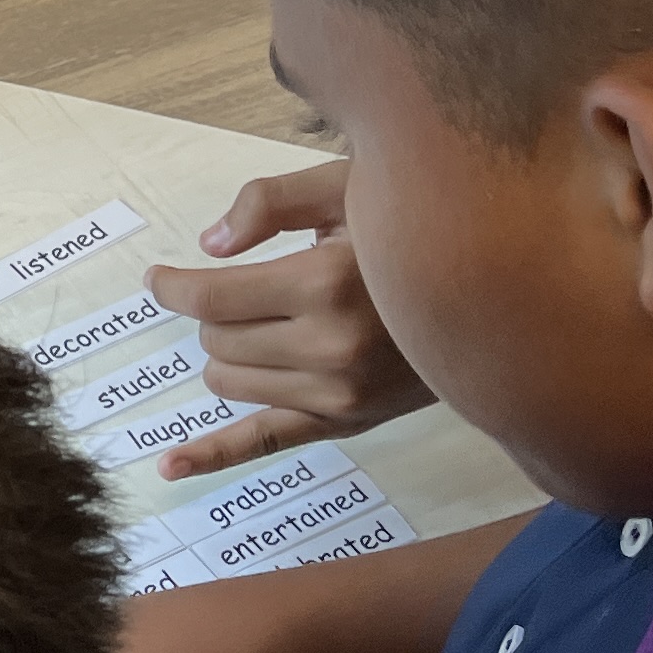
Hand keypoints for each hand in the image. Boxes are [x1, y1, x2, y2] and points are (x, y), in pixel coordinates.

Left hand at [141, 164, 428, 476]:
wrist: (495, 293)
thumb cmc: (412, 228)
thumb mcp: (349, 186)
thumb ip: (270, 201)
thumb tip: (209, 246)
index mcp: (325, 282)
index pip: (211, 298)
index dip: (172, 286)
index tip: (157, 278)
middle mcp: (332, 347)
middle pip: (216, 340)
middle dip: (216, 312)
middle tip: (251, 285)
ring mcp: (341, 394)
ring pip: (229, 382)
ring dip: (228, 354)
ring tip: (266, 322)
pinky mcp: (348, 422)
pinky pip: (266, 443)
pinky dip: (212, 456)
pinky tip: (169, 466)